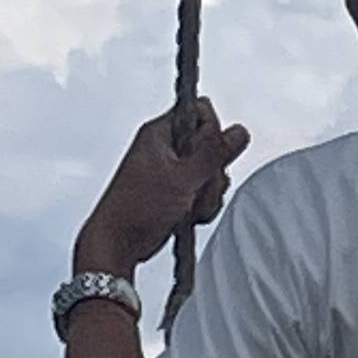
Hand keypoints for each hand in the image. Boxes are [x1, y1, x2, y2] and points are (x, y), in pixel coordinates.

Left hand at [75, 100, 249, 275]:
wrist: (118, 244)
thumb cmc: (135, 209)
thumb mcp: (181, 178)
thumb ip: (213, 154)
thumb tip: (239, 132)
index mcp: (160, 133)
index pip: (202, 112)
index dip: (212, 134)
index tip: (204, 157)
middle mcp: (166, 147)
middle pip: (212, 145)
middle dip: (212, 173)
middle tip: (195, 188)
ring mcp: (172, 170)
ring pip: (211, 171)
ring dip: (208, 194)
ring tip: (188, 205)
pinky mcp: (176, 190)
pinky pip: (204, 190)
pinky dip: (202, 205)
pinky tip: (189, 214)